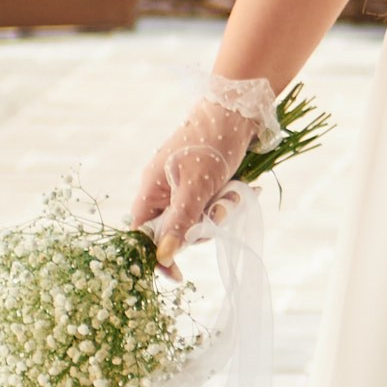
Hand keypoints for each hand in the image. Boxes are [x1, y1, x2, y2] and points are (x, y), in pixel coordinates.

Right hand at [128, 74, 279, 271]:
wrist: (236, 110)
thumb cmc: (211, 144)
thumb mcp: (195, 187)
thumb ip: (179, 222)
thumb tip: (163, 257)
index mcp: (150, 191)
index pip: (143, 235)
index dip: (157, 255)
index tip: (177, 275)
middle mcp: (163, 191)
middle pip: (176, 231)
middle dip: (203, 226)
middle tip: (221, 210)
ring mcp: (184, 187)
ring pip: (200, 219)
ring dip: (221, 211)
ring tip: (236, 191)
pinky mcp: (205, 183)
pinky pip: (214, 205)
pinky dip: (229, 200)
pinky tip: (243, 188)